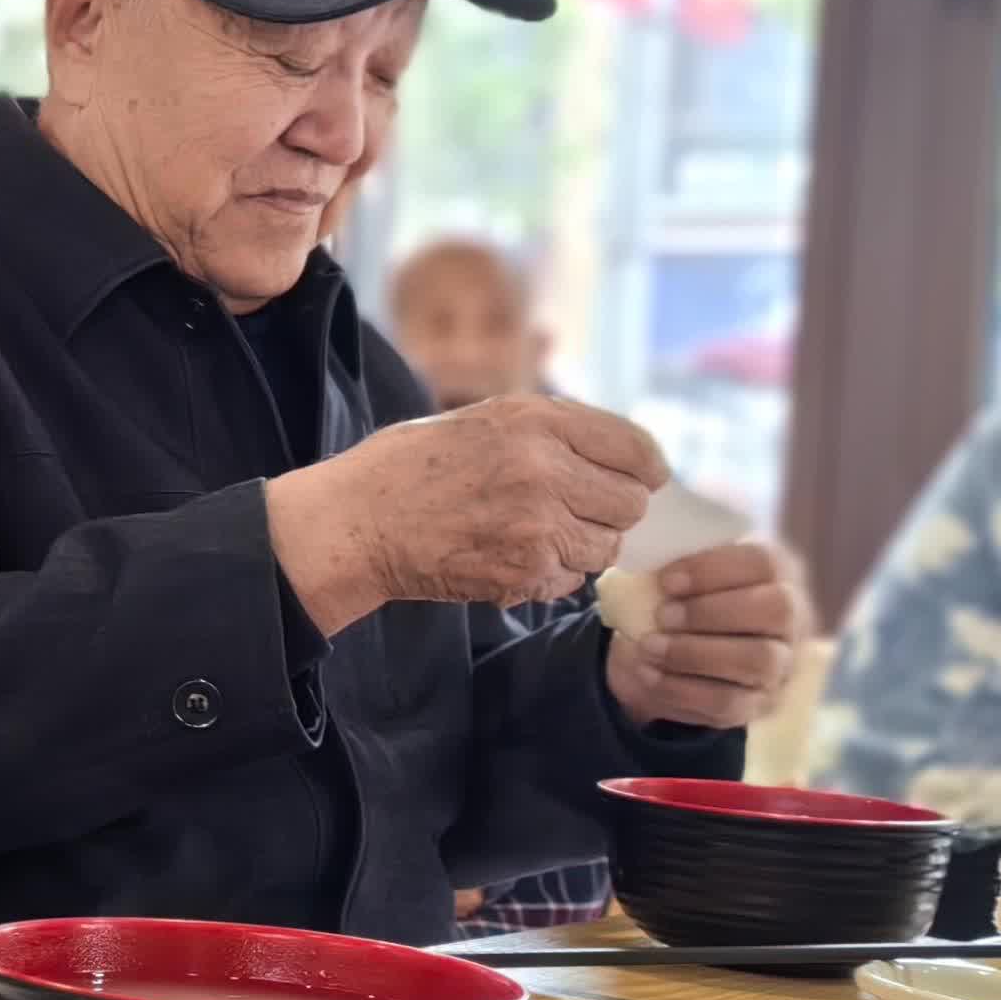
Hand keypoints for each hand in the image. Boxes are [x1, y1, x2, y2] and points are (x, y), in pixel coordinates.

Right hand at [265, 394, 666, 630]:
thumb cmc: (408, 468)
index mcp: (536, 419)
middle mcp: (545, 467)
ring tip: (536, 538)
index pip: (635, 448)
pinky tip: (511, 560)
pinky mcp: (526, 570)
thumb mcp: (481, 420)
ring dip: (581, 548)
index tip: (640, 481)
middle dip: (608, 512)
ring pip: (606, 546)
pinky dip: (550, 576)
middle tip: (574, 514)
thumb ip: (550, 430)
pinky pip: (572, 579)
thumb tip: (617, 455)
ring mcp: (539, 522)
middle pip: (630, 502)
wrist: (356, 523)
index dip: (644, 470)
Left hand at [603, 540, 805, 732]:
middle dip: (711, 612)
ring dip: (694, 653)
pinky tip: (647, 673)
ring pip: (758, 660)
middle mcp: (794, 617)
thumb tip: (644, 556)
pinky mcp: (759, 704)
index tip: (665, 580)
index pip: (765, 562)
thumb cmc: (682, 596)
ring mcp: (782, 664)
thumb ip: (675, 558)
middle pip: (777, 609)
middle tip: (661, 615)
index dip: (714, 569)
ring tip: (648, 646)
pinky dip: (681, 688)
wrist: (673, 650)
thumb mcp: (684, 571)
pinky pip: (729, 702)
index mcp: (778, 571)